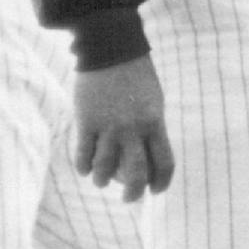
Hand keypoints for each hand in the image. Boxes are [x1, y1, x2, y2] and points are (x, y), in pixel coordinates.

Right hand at [74, 56, 174, 201]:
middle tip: (129, 199)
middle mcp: (133, 128)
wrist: (111, 50)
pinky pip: (83, 154)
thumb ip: (152, 127)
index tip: (155, 191)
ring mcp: (108, 126)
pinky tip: (85, 169)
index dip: (162, 182)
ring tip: (101, 181)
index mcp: (155, 122)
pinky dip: (83, 166)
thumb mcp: (153, 101)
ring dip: (102, 181)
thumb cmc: (136, 76)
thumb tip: (151, 154)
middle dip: (132, 193)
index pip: (164, 162)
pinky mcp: (86, 121)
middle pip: (136, 173)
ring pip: (105, 169)